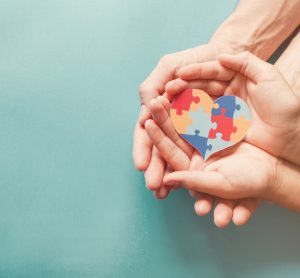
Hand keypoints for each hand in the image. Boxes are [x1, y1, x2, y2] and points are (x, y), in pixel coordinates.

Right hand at [133, 43, 228, 197]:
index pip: (148, 133)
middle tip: (152, 186)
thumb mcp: (170, 66)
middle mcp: (175, 124)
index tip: (140, 165)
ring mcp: (194, 131)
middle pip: (162, 149)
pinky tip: (190, 185)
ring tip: (164, 192)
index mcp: (162, 110)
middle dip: (156, 168)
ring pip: (179, 156)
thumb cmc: (197, 58)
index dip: (143, 149)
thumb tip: (144, 110)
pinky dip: (195, 169)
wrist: (228, 56)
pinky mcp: (213, 134)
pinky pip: (203, 153)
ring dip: (171, 175)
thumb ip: (153, 85)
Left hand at [145, 97, 259, 226]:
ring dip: (177, 109)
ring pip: (187, 123)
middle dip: (164, 118)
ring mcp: (206, 142)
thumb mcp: (220, 184)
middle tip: (153, 101)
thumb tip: (168, 180)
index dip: (158, 138)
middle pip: (175, 135)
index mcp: (192, 169)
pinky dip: (196, 105)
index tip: (147, 122)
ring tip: (166, 92)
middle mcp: (195, 154)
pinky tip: (186, 92)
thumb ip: (193, 182)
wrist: (273, 172)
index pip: (170, 152)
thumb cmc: (249, 183)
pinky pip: (204, 116)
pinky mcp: (217, 131)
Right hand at [166, 51, 299, 164]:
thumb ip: (245, 61)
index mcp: (238, 78)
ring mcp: (224, 109)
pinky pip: (203, 119)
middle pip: (202, 86)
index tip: (180, 73)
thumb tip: (221, 54)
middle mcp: (228, 92)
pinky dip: (190, 117)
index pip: (213, 71)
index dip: (196, 72)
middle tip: (168, 89)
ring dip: (183, 102)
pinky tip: (178, 115)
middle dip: (184, 87)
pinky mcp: (222, 126)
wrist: (291, 135)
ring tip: (167, 101)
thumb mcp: (268, 76)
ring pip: (200, 102)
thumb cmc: (284, 105)